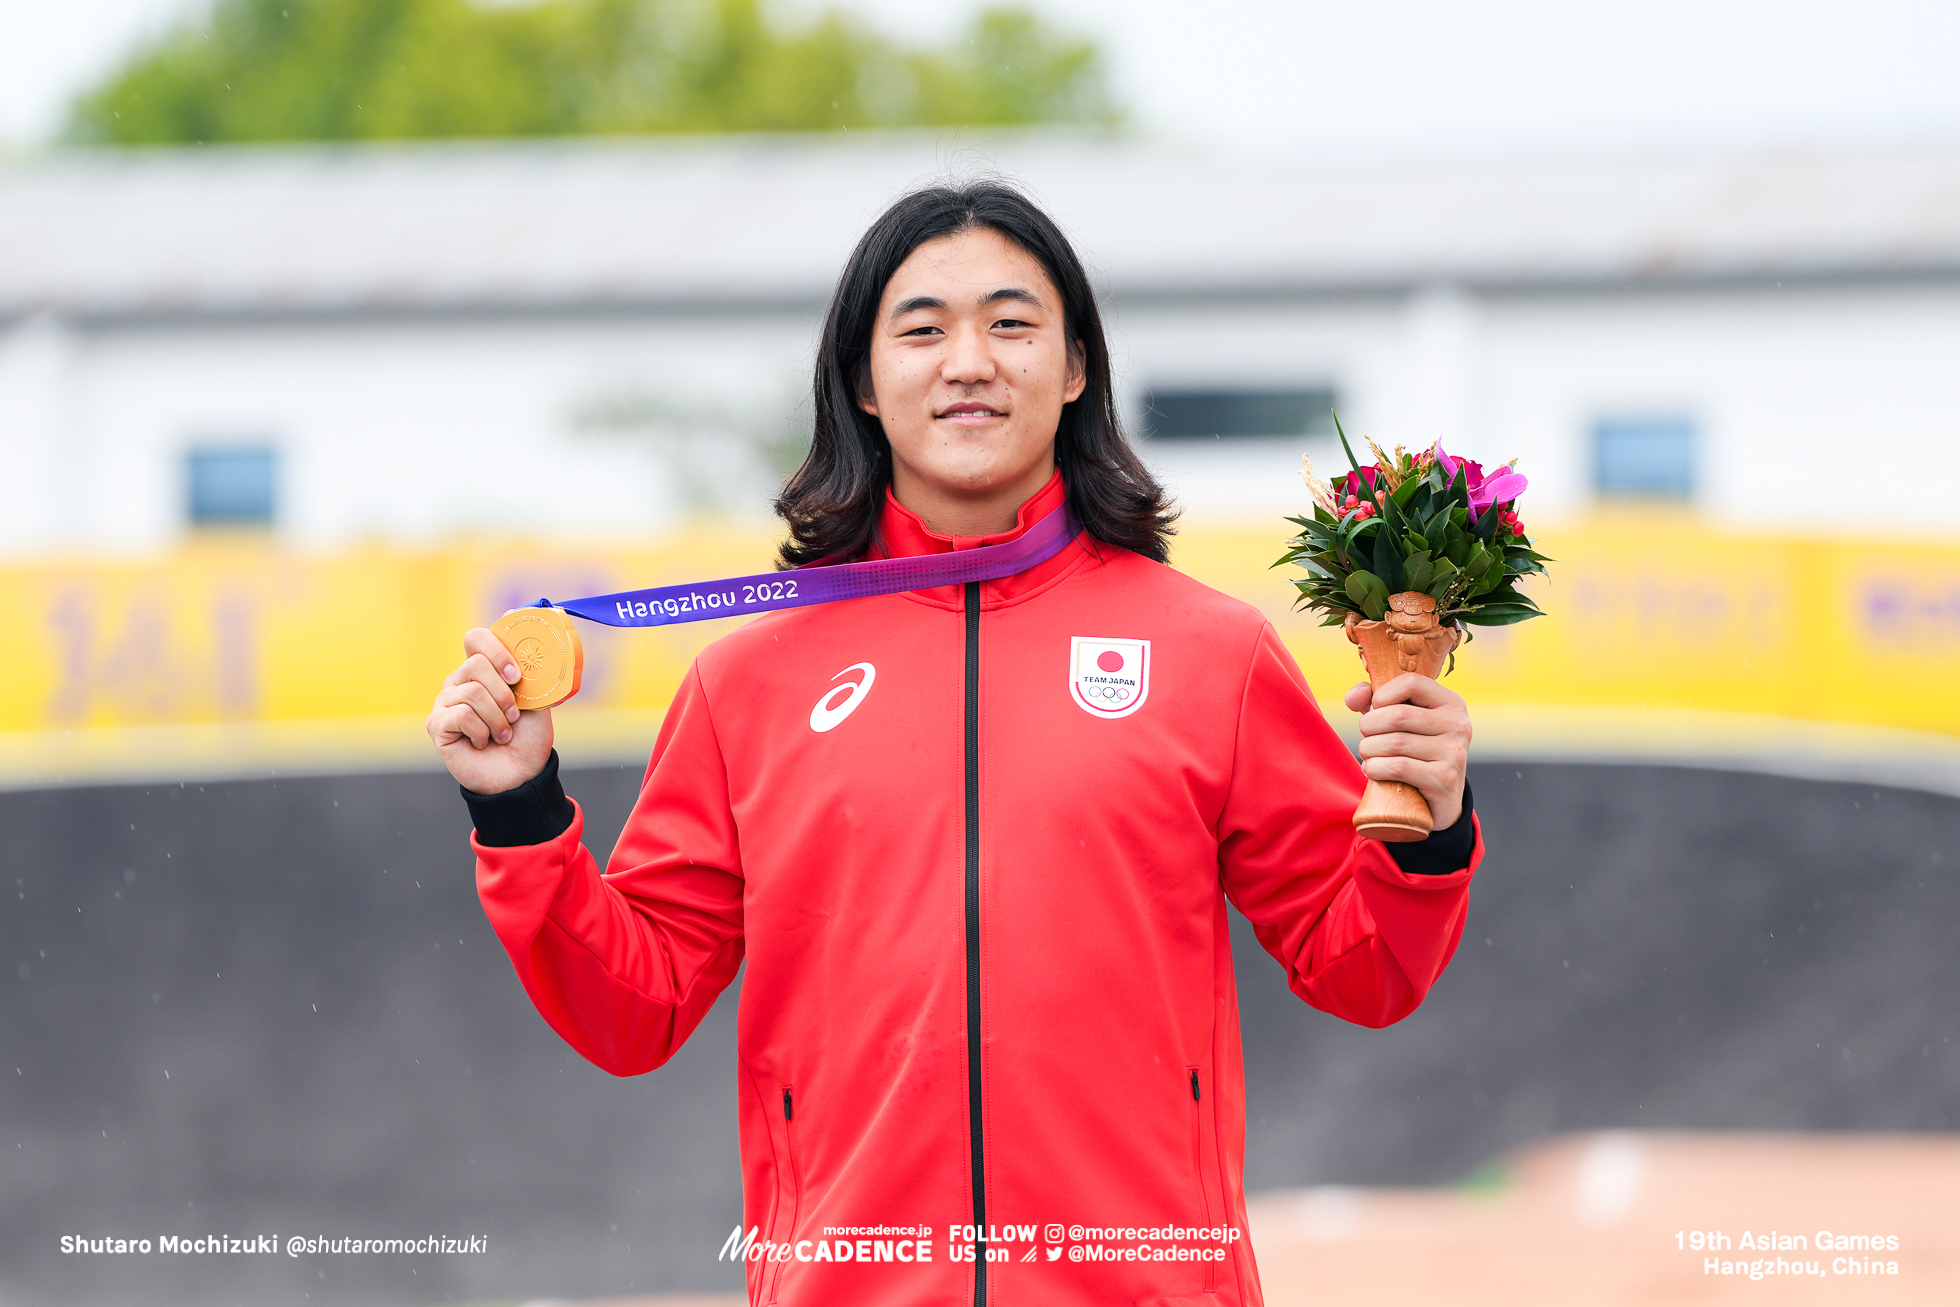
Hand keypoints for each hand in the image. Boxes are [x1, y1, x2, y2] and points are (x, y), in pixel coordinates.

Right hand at [427, 626, 554, 794]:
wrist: (522, 773)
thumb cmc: (528, 736)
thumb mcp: (536, 698)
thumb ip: (528, 666)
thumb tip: (516, 614)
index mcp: (482, 670)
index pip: (476, 638)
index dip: (497, 651)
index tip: (517, 676)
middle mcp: (459, 681)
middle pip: (475, 665)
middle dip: (504, 695)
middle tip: (514, 717)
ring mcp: (445, 702)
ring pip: (472, 692)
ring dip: (497, 719)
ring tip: (503, 734)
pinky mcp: (436, 725)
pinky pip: (460, 715)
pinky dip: (482, 732)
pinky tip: (483, 743)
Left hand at [1342, 674, 1471, 828]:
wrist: (1439, 801)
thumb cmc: (1414, 753)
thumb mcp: (1400, 723)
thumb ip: (1374, 701)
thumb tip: (1353, 698)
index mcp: (1451, 703)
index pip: (1411, 683)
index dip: (1382, 695)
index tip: (1375, 711)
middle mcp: (1459, 725)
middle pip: (1397, 715)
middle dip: (1369, 727)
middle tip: (1366, 739)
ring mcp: (1455, 753)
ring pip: (1394, 743)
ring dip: (1368, 750)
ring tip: (1367, 756)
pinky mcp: (1445, 779)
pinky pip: (1398, 767)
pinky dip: (1375, 768)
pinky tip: (1372, 771)